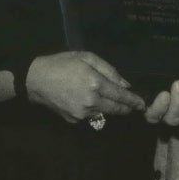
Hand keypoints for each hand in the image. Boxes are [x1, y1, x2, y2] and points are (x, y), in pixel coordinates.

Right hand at [26, 51, 145, 122]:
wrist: (35, 79)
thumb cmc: (63, 64)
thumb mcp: (88, 58)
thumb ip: (109, 71)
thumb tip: (126, 85)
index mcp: (95, 84)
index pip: (121, 96)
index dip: (133, 101)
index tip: (143, 104)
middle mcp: (90, 101)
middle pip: (115, 109)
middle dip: (126, 108)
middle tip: (134, 106)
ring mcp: (81, 113)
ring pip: (104, 113)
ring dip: (111, 108)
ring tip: (115, 102)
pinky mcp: (73, 120)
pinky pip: (90, 116)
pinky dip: (95, 110)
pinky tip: (91, 102)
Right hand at [144, 80, 178, 127]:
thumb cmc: (167, 85)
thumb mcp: (156, 85)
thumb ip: (151, 85)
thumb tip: (139, 76)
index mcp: (157, 113)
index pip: (154, 117)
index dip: (159, 108)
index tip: (164, 94)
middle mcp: (170, 120)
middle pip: (173, 119)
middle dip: (177, 101)